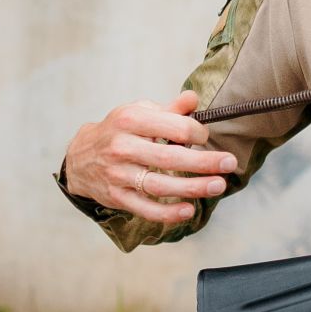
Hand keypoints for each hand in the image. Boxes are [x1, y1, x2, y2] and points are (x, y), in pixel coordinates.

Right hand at [62, 90, 236, 223]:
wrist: (80, 156)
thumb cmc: (118, 132)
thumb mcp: (139, 112)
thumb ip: (169, 109)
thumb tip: (193, 99)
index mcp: (130, 120)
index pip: (173, 127)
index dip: (196, 132)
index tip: (205, 137)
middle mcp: (122, 147)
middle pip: (168, 158)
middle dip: (203, 163)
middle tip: (229, 164)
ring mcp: (118, 174)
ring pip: (159, 185)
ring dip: (192, 188)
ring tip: (218, 185)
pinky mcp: (117, 196)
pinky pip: (144, 208)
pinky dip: (167, 213)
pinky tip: (188, 210)